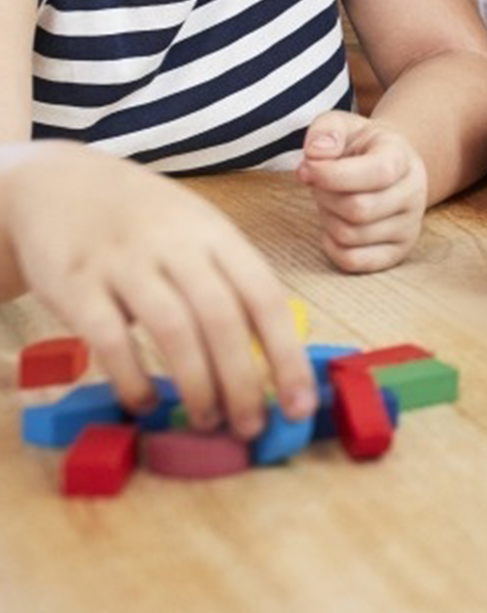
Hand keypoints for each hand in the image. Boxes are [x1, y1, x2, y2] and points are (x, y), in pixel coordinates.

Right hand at [1, 149, 315, 438]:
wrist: (61, 185)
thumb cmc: (146, 220)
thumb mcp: (198, 231)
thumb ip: (230, 281)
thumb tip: (273, 355)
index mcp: (217, 234)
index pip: (265, 297)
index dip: (287, 355)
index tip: (300, 404)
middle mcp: (177, 245)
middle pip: (223, 318)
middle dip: (245, 381)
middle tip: (253, 427)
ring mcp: (126, 262)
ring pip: (174, 330)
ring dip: (197, 385)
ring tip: (210, 421)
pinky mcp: (77, 284)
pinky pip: (110, 339)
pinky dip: (133, 379)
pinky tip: (146, 405)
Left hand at [296, 110, 427, 271]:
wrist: (390, 167)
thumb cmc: (361, 147)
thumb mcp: (343, 125)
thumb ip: (327, 129)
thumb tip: (317, 154)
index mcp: (403, 158)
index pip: (376, 173)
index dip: (332, 174)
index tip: (307, 167)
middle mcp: (414, 193)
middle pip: (359, 209)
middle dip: (325, 197)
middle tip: (319, 185)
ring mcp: (409, 225)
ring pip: (351, 236)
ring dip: (327, 219)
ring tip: (331, 201)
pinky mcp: (398, 252)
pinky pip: (352, 261)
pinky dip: (331, 246)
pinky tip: (335, 223)